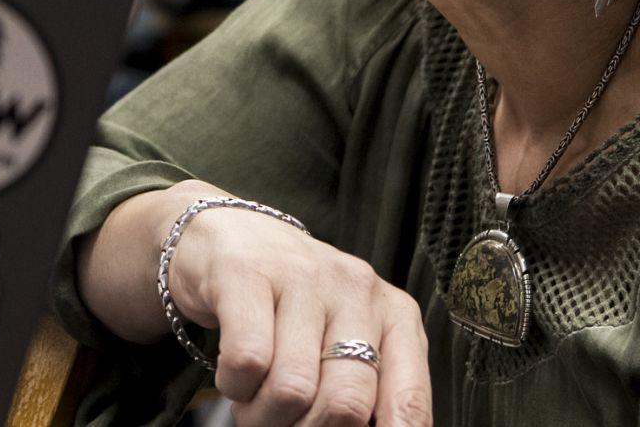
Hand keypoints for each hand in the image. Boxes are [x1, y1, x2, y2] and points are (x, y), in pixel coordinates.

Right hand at [165, 197, 431, 426]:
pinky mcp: (247, 272)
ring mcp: (302, 275)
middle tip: (283, 424)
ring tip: (253, 402)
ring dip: (262, 415)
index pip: (409, 403)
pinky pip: (248, 361)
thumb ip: (363, 387)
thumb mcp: (343, 338)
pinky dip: (234, 386)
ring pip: (292, 390)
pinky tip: (233, 374)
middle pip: (346, 404)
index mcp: (395, 315)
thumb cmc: (292, 302)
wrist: (230, 231)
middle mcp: (356, 289)